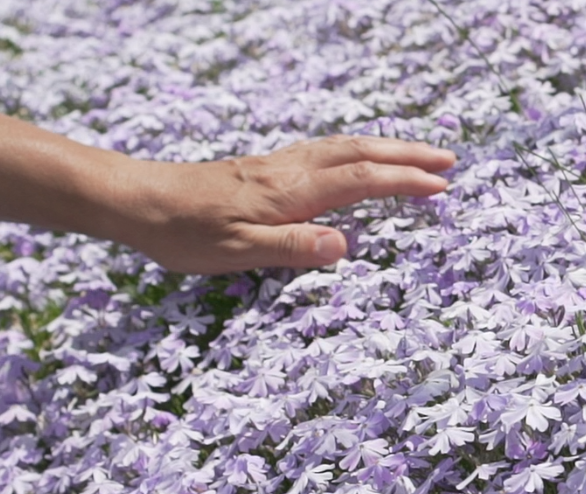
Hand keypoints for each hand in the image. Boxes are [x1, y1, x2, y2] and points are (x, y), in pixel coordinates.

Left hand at [0, 83, 455, 274]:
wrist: (136, 201)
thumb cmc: (184, 233)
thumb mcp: (238, 253)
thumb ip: (294, 248)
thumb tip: (345, 246)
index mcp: (291, 193)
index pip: (361, 181)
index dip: (404, 183)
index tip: (443, 187)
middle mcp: (289, 172)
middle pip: (360, 155)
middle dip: (407, 157)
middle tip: (449, 161)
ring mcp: (276, 167)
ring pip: (343, 148)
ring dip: (384, 150)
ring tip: (416, 157)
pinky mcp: (263, 170)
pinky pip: (324, 153)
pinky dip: (355, 152)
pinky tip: (355, 160)